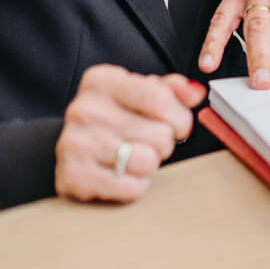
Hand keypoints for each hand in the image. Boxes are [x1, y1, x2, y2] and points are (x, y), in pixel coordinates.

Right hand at [54, 66, 204, 201]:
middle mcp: (84, 109)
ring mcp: (76, 143)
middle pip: (159, 134)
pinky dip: (136, 185)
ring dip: (150, 164)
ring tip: (137, 156)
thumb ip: (171, 89)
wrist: (74, 146)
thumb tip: (196, 93)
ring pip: (147, 162)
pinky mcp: (74, 176)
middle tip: (151, 142)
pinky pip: (131, 188)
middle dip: (165, 143)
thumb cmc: (114, 115)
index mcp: (102, 80)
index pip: (159, 98)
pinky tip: (124, 174)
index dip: (180, 117)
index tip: (180, 125)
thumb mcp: (140, 91)